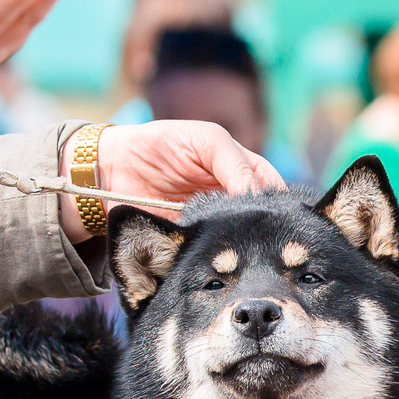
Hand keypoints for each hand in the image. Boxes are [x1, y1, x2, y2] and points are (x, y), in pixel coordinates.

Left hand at [62, 119, 283, 241]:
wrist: (114, 168)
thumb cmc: (162, 145)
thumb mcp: (206, 142)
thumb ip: (235, 164)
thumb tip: (258, 197)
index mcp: (242, 172)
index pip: (273, 190)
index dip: (280, 203)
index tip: (284, 215)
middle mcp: (232, 201)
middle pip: (260, 219)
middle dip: (264, 228)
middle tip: (266, 237)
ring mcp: (213, 224)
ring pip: (239, 239)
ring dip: (242, 243)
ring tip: (246, 248)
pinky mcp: (193, 243)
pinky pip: (211, 252)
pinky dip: (217, 255)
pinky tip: (222, 256)